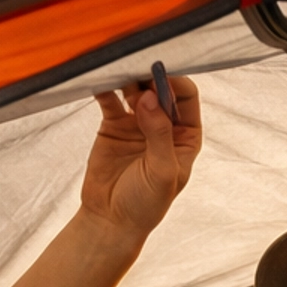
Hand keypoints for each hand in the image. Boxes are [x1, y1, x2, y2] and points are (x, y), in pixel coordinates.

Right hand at [79, 76, 201, 245]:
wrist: (110, 221)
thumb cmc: (145, 205)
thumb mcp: (161, 172)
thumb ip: (159, 135)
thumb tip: (151, 98)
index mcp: (186, 136)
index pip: (186, 97)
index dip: (174, 83)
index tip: (157, 77)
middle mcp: (164, 125)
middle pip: (160, 87)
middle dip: (150, 75)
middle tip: (136, 65)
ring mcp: (138, 122)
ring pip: (135, 88)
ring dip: (128, 77)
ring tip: (118, 71)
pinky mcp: (113, 124)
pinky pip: (110, 98)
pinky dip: (106, 87)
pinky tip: (101, 80)